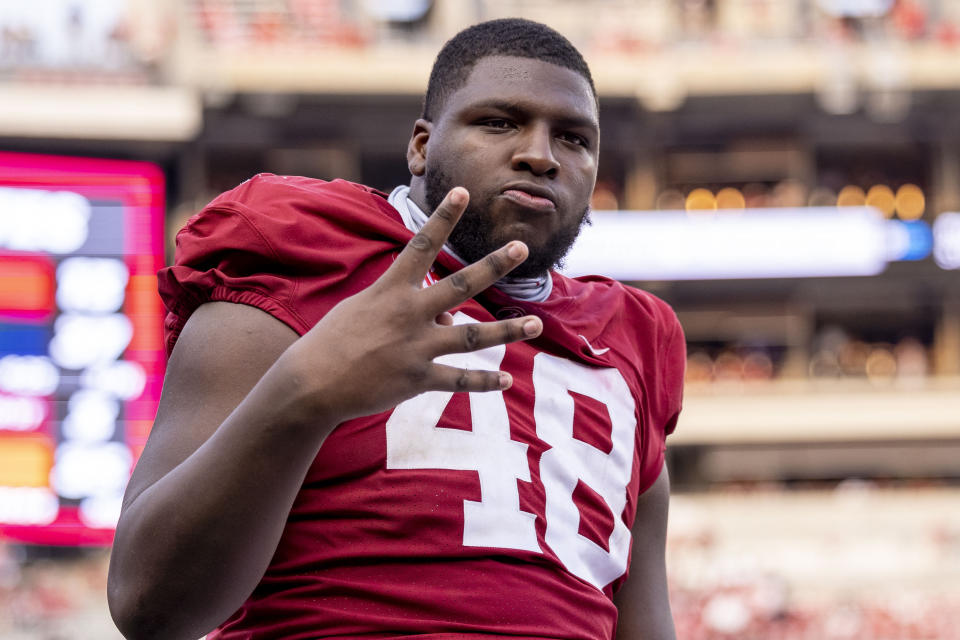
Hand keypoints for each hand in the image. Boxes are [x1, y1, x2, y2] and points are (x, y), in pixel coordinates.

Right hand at [279, 186, 542, 423]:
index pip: (421, 245)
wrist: (312, 383)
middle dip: (493, 264)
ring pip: (473, 337)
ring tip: (536, 323)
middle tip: (521, 246)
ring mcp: (416, 348)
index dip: (443, 217)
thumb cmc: (333, 340)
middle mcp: (409, 314)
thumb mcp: (365, 310)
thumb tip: (449, 317)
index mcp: (391, 290)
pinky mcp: (417, 379)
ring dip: (508, 330)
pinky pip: (458, 380)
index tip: (463, 192)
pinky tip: (505, 380)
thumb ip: (410, 307)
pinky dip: (483, 382)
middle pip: (460, 284)